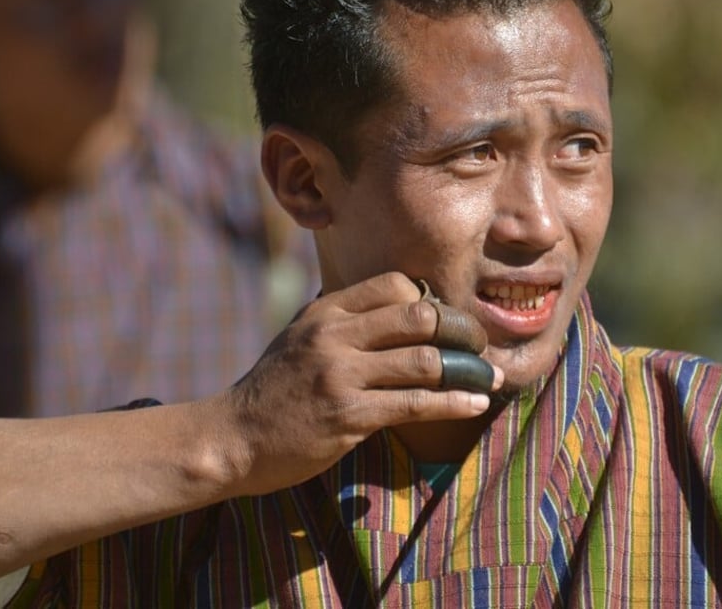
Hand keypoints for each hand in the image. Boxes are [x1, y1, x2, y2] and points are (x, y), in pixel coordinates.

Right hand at [212, 272, 502, 495]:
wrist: (231, 437)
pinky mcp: (348, 415)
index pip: (396, 284)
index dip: (431, 301)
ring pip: (425, 360)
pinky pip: (415, 404)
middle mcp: (334, 334)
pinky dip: (454, 402)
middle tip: (480, 344)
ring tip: (490, 377)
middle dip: (461, 330)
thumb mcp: (300, 336)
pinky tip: (475, 403)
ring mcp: (341, 374)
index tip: (448, 322)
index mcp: (326, 310)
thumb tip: (395, 303)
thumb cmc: (272, 389)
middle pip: (419, 315)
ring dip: (468, 370)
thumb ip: (342, 319)